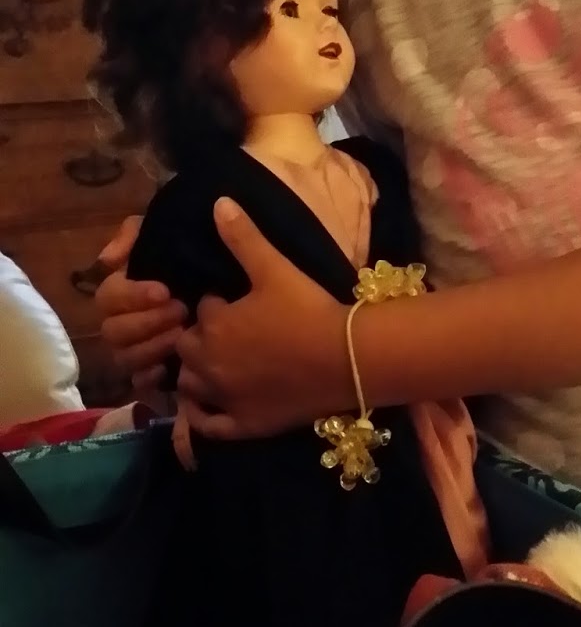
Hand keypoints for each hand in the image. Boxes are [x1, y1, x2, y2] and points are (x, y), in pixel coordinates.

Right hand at [94, 215, 186, 394]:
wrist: (232, 281)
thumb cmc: (196, 257)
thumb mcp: (170, 232)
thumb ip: (135, 233)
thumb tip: (108, 259)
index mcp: (124, 290)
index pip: (108, 295)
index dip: (132, 295)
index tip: (165, 290)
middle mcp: (124, 321)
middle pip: (113, 331)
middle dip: (146, 322)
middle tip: (181, 312)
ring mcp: (136, 349)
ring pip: (124, 358)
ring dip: (150, 347)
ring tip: (182, 336)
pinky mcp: (153, 372)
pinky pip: (138, 383)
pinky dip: (150, 377)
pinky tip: (169, 368)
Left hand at [175, 198, 347, 440]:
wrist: (346, 358)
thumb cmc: (308, 309)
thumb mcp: (274, 268)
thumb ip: (243, 237)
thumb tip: (218, 201)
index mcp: (212, 324)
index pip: (201, 310)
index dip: (217, 306)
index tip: (236, 303)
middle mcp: (208, 363)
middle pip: (188, 347)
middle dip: (200, 338)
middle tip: (229, 333)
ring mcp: (224, 398)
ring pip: (190, 385)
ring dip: (196, 373)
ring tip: (218, 365)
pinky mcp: (243, 424)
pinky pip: (206, 425)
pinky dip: (199, 418)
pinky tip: (205, 408)